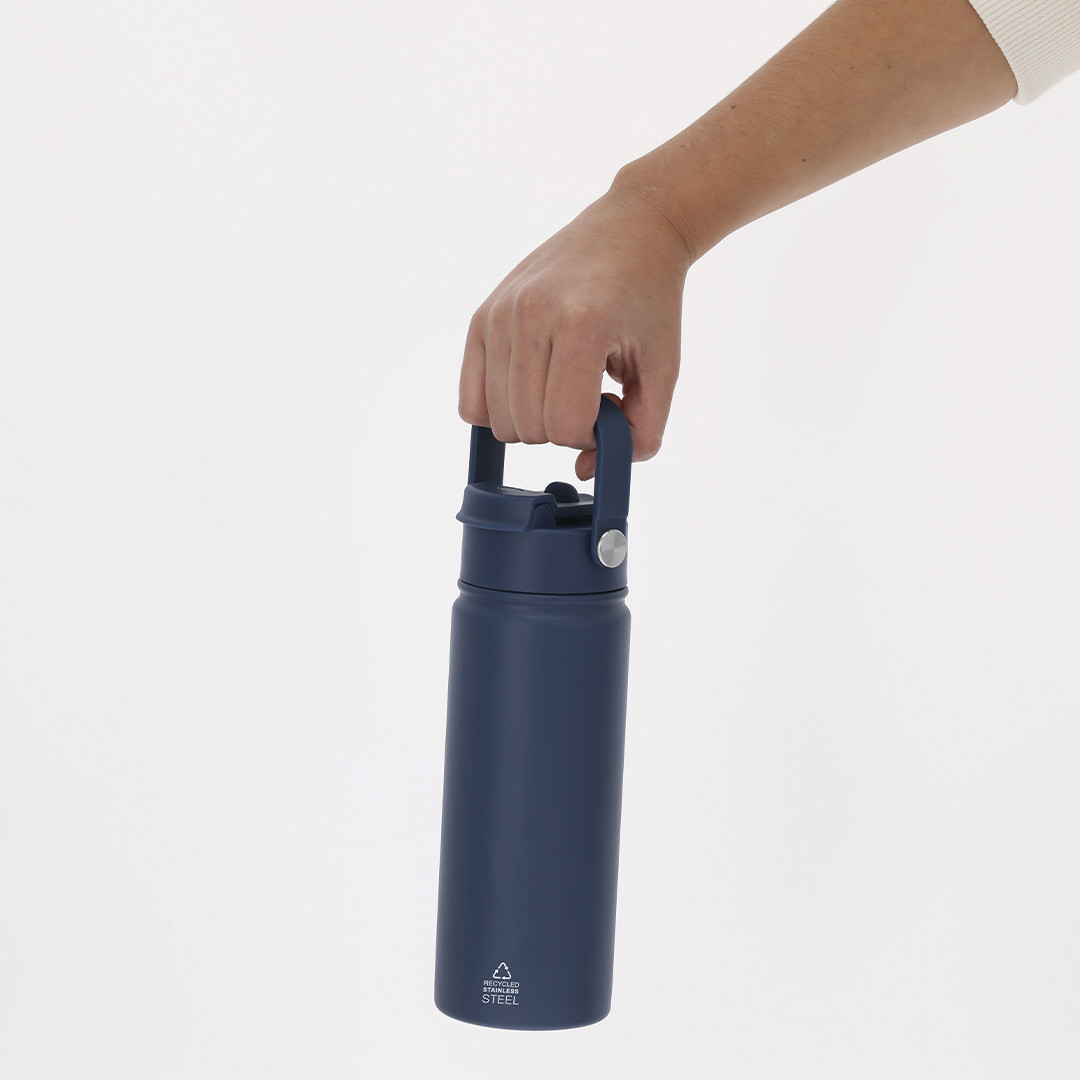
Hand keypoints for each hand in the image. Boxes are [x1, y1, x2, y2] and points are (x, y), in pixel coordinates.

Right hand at [459, 184, 690, 479]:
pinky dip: (499, 409)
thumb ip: (640, 435)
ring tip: (563, 385)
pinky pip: (471, 398)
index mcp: (582, 324)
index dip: (591, 434)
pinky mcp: (483, 316)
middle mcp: (532, 314)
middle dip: (562, 428)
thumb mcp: (663, 371)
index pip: (565, 425)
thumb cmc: (650, 301)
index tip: (609, 408)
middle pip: (529, 426)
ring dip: (534, 420)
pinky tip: (531, 387)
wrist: (632, 230)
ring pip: (498, 419)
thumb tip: (584, 471)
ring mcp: (501, 313)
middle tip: (588, 395)